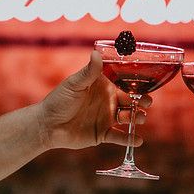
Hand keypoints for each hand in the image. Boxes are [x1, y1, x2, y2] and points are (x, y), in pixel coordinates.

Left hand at [36, 50, 151, 149]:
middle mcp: (108, 101)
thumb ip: (89, 72)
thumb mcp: (75, 84)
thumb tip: (96, 53)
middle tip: (146, 102)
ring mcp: (106, 117)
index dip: (136, 83)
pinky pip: (119, 136)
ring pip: (127, 117)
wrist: (47, 125)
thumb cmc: (58, 100)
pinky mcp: (103, 133)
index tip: (146, 82)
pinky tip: (138, 140)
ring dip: (136, 117)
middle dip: (141, 101)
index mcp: (103, 86)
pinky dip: (129, 139)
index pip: (124, 82)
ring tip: (138, 118)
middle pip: (130, 101)